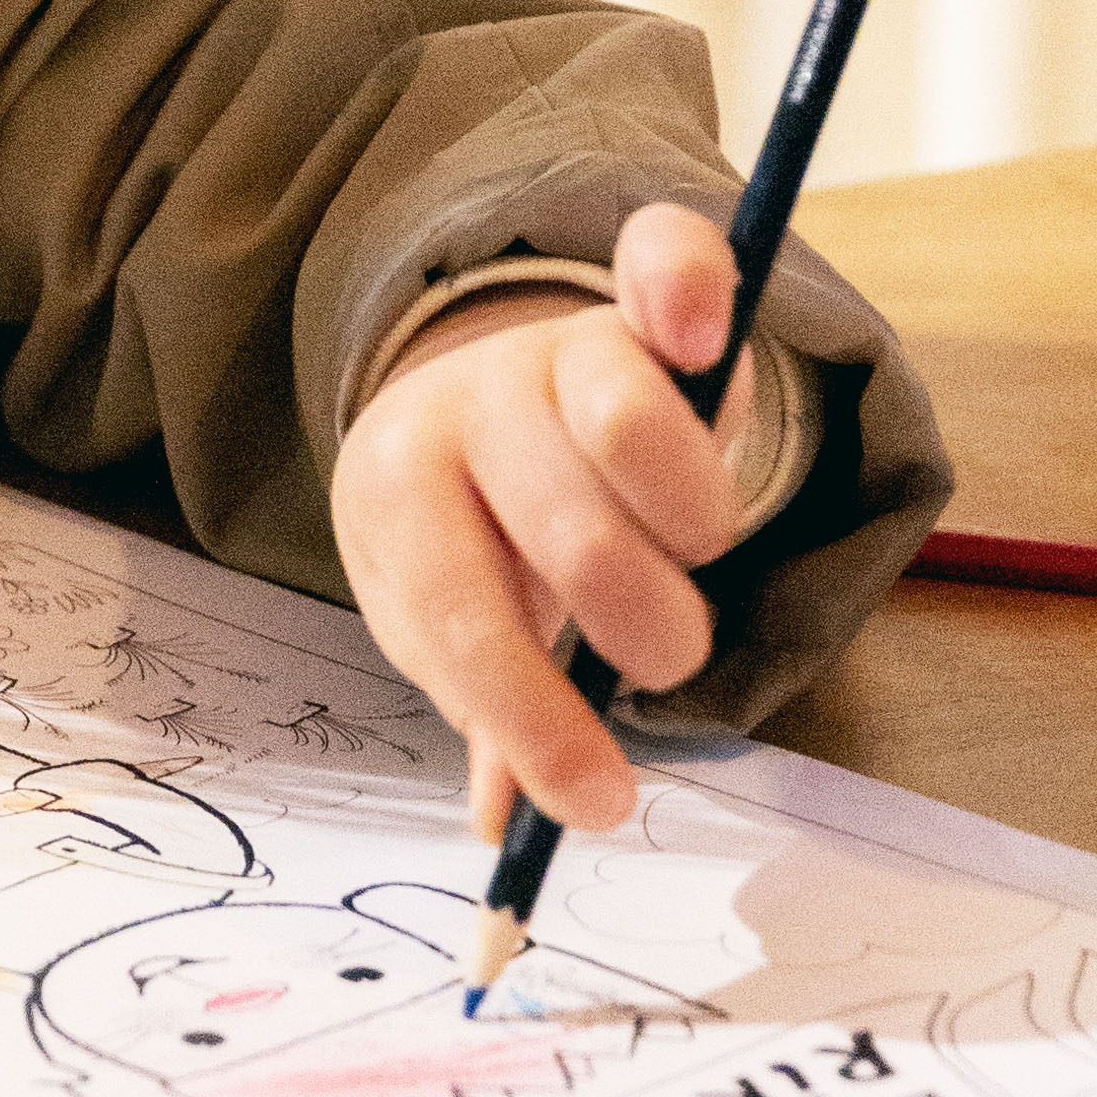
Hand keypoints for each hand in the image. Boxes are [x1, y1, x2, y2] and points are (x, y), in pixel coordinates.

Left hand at [329, 204, 751, 845]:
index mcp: (397, 494)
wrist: (479, 389)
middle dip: (640, 625)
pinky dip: (689, 290)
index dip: (534, 721)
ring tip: (694, 552)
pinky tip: (698, 337)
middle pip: (568, 532)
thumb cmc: (478, 535)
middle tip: (663, 658)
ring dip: (692, 523)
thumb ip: (496, 714)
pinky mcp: (641, 294)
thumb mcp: (460, 621)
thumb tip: (508, 832)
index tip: (597, 805)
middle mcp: (467, 406)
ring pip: (633, 429)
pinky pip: (669, 263)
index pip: (462, 619)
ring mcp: (556, 344)